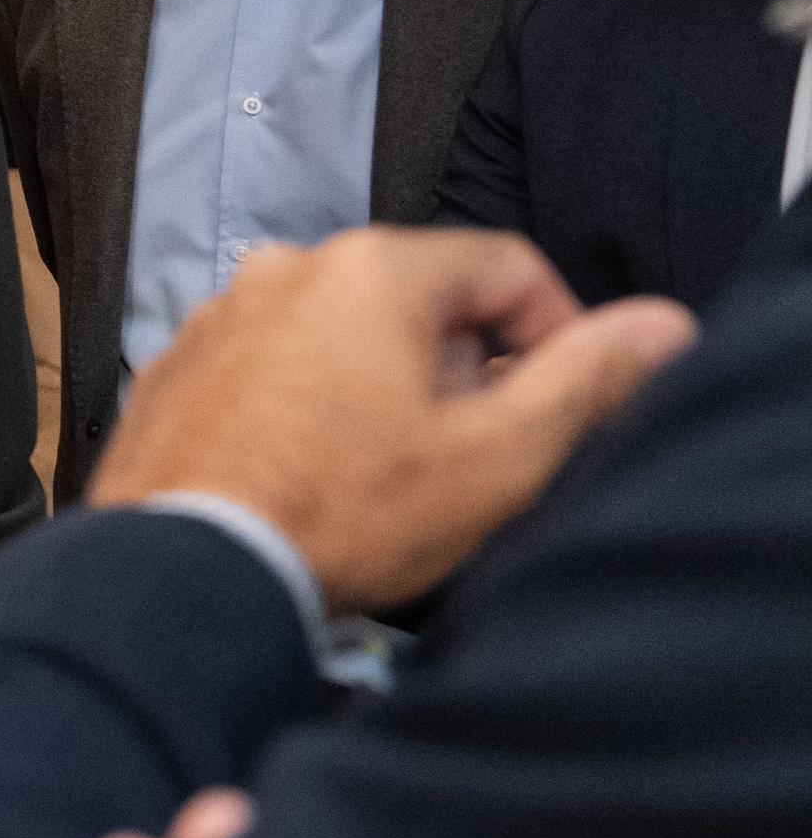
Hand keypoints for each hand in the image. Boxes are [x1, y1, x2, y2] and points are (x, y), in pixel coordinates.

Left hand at [90, 226, 693, 611]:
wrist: (187, 570)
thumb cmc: (343, 514)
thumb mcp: (496, 455)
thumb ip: (585, 379)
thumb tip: (658, 326)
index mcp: (370, 268)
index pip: (507, 267)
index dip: (557, 333)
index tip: (561, 402)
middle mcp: (285, 269)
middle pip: (422, 299)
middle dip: (465, 369)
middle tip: (469, 452)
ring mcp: (220, 316)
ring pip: (345, 334)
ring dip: (387, 388)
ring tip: (387, 473)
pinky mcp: (179, 368)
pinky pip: (275, 367)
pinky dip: (312, 405)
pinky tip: (315, 475)